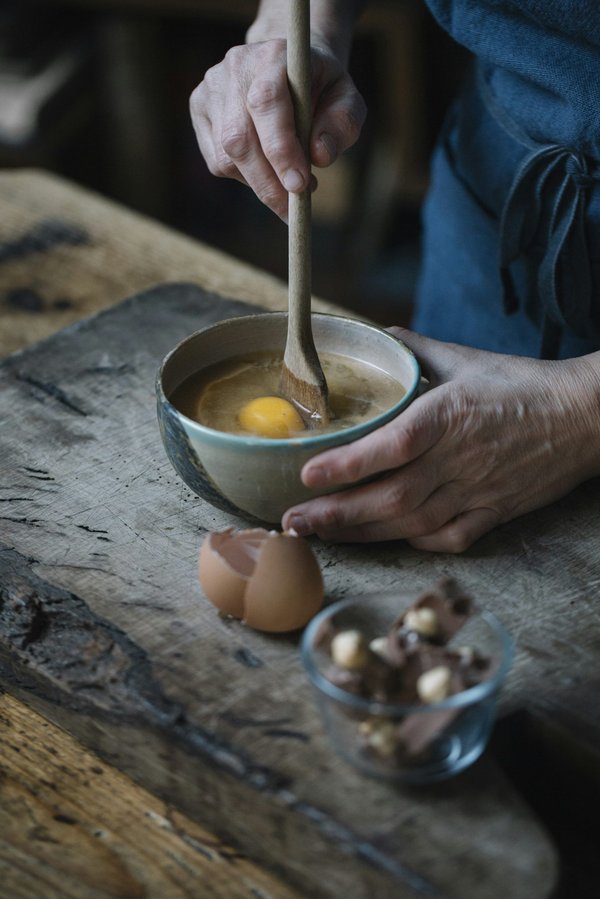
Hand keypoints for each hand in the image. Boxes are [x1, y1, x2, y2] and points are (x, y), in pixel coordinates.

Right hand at [189, 40, 365, 219]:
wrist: (289, 67)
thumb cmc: (320, 88)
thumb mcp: (346, 99)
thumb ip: (342, 124)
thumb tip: (320, 156)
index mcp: (272, 55)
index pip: (266, 103)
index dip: (281, 149)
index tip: (299, 186)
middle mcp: (235, 67)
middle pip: (239, 137)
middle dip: (267, 182)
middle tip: (292, 209)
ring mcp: (211, 88)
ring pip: (226, 156)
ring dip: (258, 183)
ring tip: (287, 187)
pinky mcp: (200, 109)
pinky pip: (217, 161)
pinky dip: (244, 177)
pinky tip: (266, 170)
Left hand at [282, 329, 599, 551]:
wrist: (584, 417)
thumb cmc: (522, 384)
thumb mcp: (466, 359)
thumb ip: (416, 350)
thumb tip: (378, 337)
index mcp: (450, 414)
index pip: (393, 444)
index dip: (348, 464)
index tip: (306, 474)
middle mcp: (460, 458)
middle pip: (391, 496)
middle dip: (336, 513)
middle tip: (293, 520)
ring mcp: (478, 491)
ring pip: (411, 523)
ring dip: (362, 532)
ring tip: (322, 533)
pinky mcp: (495, 514)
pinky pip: (447, 538)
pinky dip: (413, 541)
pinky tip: (385, 538)